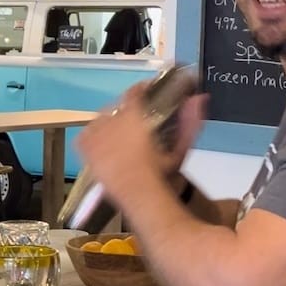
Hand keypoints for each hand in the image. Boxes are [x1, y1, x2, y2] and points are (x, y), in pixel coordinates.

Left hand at [76, 84, 206, 205]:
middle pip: (116, 106)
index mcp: (134, 117)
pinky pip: (85, 135)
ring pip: (100, 119)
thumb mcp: (179, 149)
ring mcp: (95, 135)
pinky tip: (101, 143)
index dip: (140, 89)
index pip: (134, 93)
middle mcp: (111, 121)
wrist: (138, 196)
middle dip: (125, 109)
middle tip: (134, 120)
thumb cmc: (161, 174)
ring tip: (118, 133)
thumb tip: (200, 98)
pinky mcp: (85, 149)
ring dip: (109, 122)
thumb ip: (190, 123)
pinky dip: (92, 136)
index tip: (146, 90)